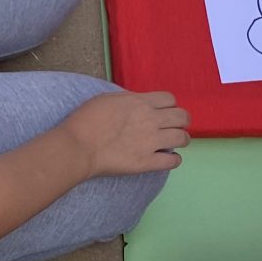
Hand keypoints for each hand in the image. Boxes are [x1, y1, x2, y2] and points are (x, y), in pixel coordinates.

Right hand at [63, 92, 189, 177]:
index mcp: (140, 102)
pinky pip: (173, 161)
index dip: (170, 105)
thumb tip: (138, 103)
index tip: (164, 112)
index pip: (170, 99)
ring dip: (181, 139)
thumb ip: (128, 100)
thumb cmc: (86, 120)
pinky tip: (167, 159)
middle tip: (174, 127)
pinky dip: (174, 160)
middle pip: (182, 116)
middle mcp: (150, 120)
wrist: (78, 146)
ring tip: (174, 143)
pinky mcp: (146, 162)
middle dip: (181, 121)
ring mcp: (150, 142)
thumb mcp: (107, 98)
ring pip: (183, 138)